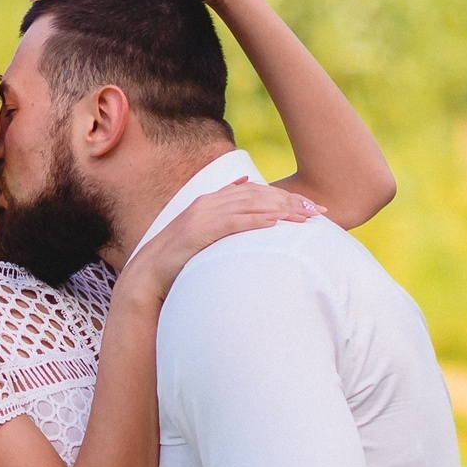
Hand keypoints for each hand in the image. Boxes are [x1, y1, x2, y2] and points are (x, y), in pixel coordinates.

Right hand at [119, 180, 321, 307]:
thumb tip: (244, 202)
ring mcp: (203, 215)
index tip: (310, 207)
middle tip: (317, 212)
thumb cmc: (179, 260)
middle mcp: (209, 202)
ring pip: (249, 206)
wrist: (148, 274)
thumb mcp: (204, 236)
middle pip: (258, 195)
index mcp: (213, 201)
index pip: (256, 192)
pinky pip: (233, 223)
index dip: (285, 197)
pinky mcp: (199, 231)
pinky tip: (275, 225)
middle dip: (290, 201)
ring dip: (280, 210)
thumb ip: (224, 220)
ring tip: (304, 218)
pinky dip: (255, 222)